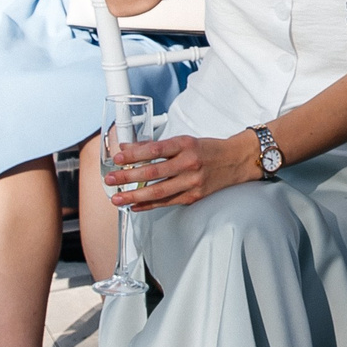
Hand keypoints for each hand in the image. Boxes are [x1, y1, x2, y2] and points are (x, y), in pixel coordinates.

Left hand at [108, 131, 262, 210]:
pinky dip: (149, 205)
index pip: (155, 149)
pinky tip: (135, 205)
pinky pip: (167, 202)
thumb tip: (128, 148)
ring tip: (117, 198)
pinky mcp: (194, 196)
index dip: (134, 154)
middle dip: (128, 177)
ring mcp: (192, 182)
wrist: (236, 161)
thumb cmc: (208, 149)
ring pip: (158, 191)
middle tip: (110, 180)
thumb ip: (156, 146)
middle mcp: (189, 163)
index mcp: (185, 145)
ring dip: (134, 195)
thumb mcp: (184, 141)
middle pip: (153, 172)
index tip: (118, 157)